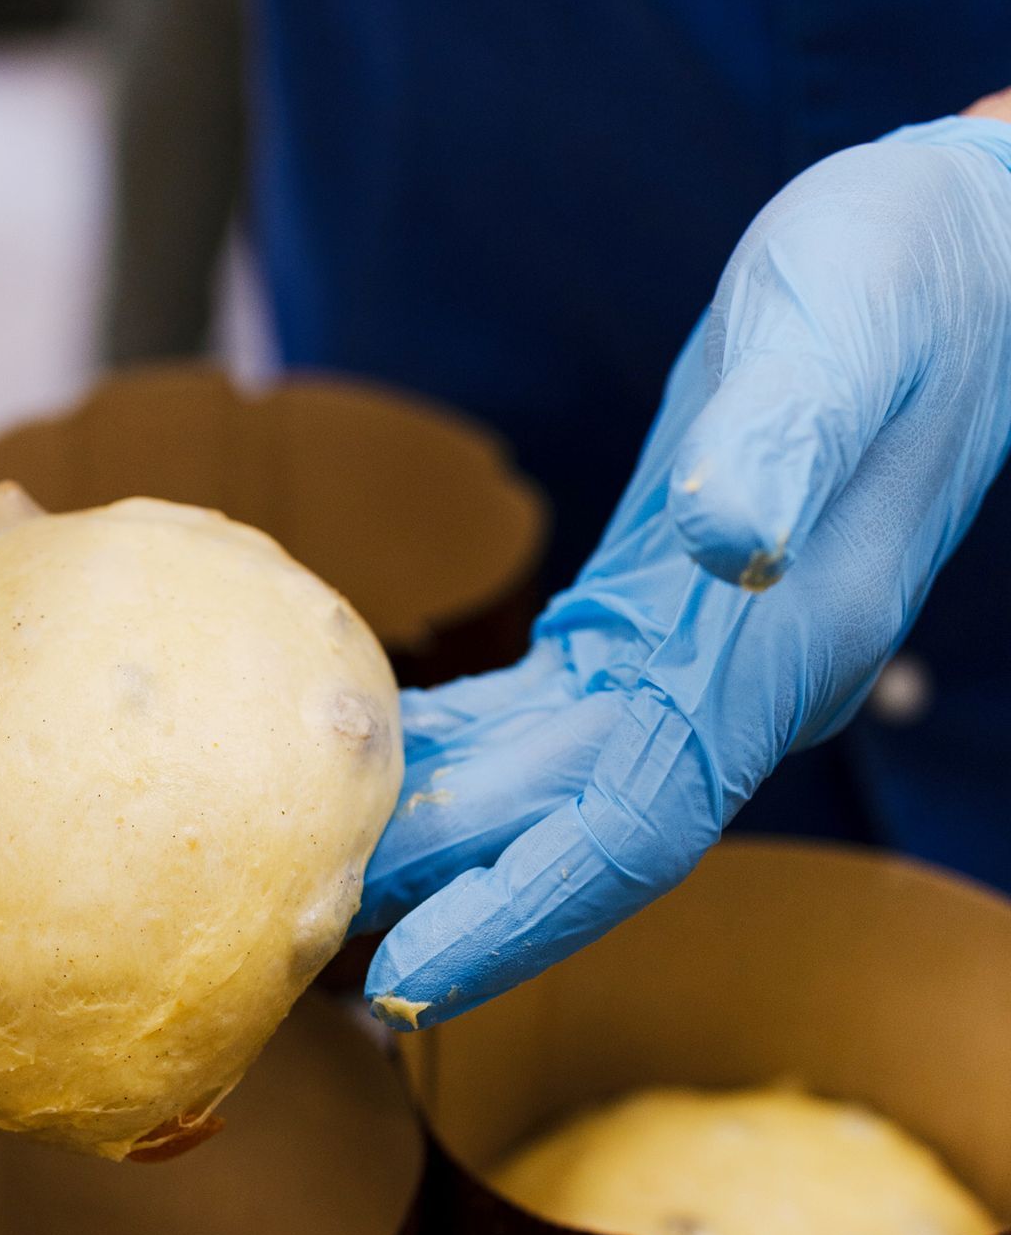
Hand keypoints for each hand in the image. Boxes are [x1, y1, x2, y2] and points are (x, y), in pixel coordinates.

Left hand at [356, 114, 1010, 1024]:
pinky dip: (452, 752)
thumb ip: (783, 440)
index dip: (521, 911)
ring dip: (434, 843)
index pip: (632, 830)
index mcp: (781, 652)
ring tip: (304, 883)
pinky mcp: (658, 612)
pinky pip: (538, 714)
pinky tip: (365, 764)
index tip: (408, 979)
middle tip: (291, 950)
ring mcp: (702, 658)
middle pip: (566, 836)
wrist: (966, 255)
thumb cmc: (906, 280)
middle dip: (440, 904)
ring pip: (544, 789)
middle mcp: (738, 685)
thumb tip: (733, 538)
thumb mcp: (838, 336)